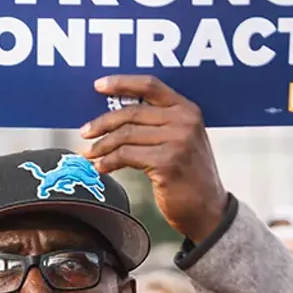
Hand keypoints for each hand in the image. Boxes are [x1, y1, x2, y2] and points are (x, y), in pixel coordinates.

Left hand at [80, 75, 228, 242]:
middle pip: (131, 113)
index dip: (121, 83)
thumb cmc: (189, 175)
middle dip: (102, 123)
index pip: (149, 86)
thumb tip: (113, 116)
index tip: (98, 86)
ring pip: (125, 135)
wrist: (208, 210)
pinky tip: (101, 167)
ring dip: (101, 146)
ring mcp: (177, 141)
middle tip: (85, 132)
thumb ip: (157, 123)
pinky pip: (125, 156)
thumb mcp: (181, 140)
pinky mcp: (167, 163)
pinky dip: (108, 161)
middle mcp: (185, 121)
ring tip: (90, 154)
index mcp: (187, 109)